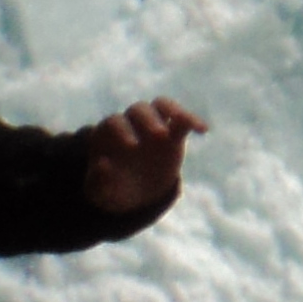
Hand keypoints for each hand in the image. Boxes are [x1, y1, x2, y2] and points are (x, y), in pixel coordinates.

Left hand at [81, 98, 207, 219]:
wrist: (136, 195)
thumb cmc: (112, 191)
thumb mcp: (102, 192)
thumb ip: (98, 180)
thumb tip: (102, 163)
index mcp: (108, 135)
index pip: (114, 122)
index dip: (122, 130)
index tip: (132, 146)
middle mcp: (130, 125)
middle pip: (138, 110)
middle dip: (148, 119)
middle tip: (159, 135)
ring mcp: (153, 126)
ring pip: (161, 106)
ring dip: (172, 110)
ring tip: (184, 122)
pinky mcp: (173, 133)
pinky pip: (183, 120)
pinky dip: (193, 120)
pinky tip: (203, 130)